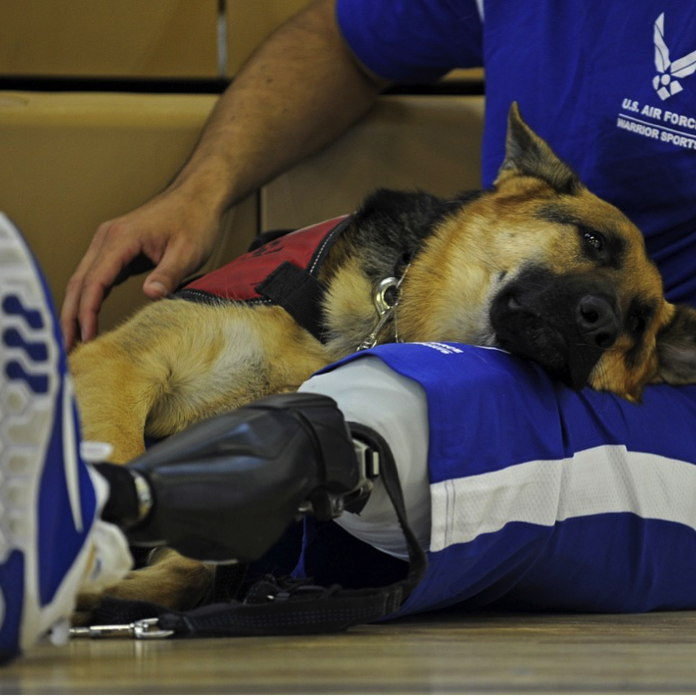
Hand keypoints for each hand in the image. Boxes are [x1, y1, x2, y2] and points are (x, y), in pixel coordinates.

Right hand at [61, 190, 218, 350]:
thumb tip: (150, 295)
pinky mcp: (116, 251)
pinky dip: (90, 300)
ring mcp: (109, 244)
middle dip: (70, 316)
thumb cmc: (195, 221)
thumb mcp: (188, 251)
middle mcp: (107, 239)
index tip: (86, 337)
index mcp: (121, 238)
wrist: (198, 197)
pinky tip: (88, 321)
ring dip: (76, 310)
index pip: (95, 279)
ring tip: (73, 341)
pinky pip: (96, 278)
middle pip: (80, 282)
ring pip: (83, 280)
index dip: (88, 310)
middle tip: (66, 348)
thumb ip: (168, 274)